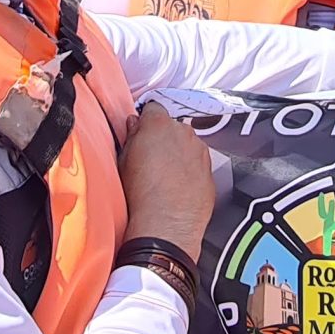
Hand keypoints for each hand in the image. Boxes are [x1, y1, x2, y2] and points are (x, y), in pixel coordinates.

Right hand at [120, 102, 213, 255]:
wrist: (166, 224)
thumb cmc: (141, 195)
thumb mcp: (124, 160)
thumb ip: (131, 136)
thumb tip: (134, 125)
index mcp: (159, 124)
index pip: (153, 109)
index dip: (146, 121)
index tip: (141, 133)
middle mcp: (184, 132)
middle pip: (172, 126)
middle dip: (163, 138)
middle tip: (151, 159)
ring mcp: (200, 150)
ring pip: (187, 144)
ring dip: (178, 153)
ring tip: (165, 176)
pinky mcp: (210, 170)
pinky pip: (198, 163)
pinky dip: (190, 170)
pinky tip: (178, 186)